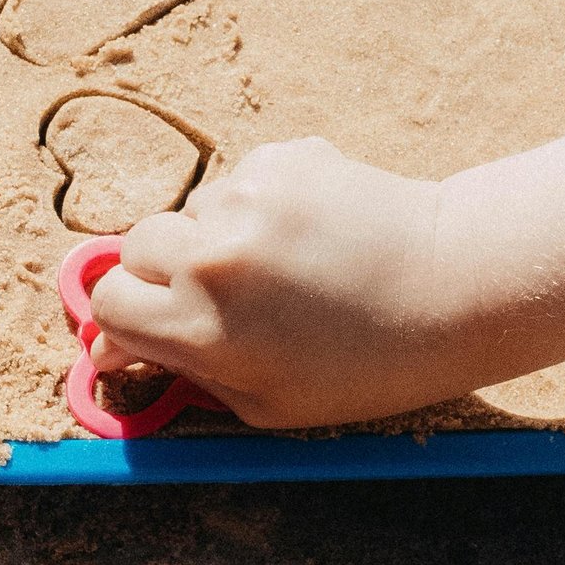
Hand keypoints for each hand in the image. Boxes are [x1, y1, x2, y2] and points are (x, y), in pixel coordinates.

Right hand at [83, 138, 467, 428]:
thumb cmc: (367, 364)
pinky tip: (312, 234)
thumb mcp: (267, 405)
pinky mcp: (278, 159)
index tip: (149, 328)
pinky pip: (240, 183)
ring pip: (192, 213)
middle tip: (222, 299)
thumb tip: (112, 349)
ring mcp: (243, 200)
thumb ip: (183, 375)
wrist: (456, 284)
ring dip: (217, 237)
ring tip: (287, 267)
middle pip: (134, 251)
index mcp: (198, 328)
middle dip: (162, 275)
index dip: (126, 321)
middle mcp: (208, 258)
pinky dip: (262, 207)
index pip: (107, 306)